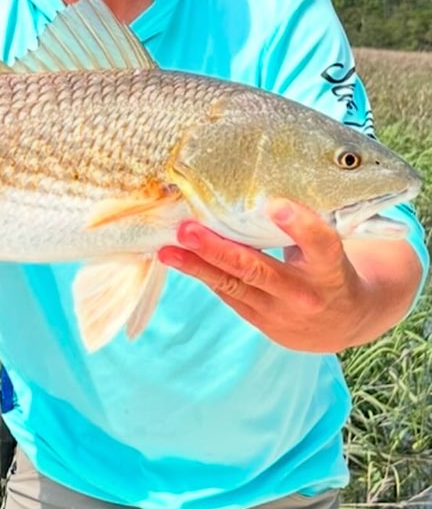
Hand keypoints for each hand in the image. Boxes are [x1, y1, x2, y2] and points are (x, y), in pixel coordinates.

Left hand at [158, 199, 381, 352]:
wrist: (342, 322)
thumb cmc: (329, 267)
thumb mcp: (328, 247)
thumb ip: (302, 226)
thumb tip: (256, 186)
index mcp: (330, 269)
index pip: (320, 245)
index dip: (300, 225)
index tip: (276, 205)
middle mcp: (304, 293)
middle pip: (258, 270)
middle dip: (218, 249)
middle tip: (188, 230)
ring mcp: (280, 311)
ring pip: (233, 285)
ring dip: (196, 265)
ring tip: (168, 250)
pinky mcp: (260, 320)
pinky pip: (226, 293)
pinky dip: (202, 273)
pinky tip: (177, 258)